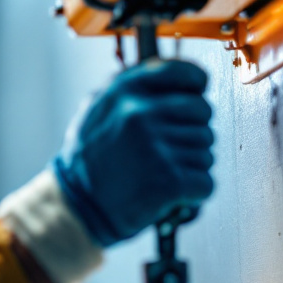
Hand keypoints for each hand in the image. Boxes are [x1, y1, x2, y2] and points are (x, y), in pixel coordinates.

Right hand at [52, 59, 214, 246]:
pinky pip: (206, 181)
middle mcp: (141, 112)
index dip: (196, 85)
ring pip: (206, 150)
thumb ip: (130, 91)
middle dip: (194, 131)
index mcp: (124, 90)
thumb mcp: (95, 110)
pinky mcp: (170, 180)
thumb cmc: (86, 163)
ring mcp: (157, 146)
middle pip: (202, 111)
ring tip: (162, 174)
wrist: (77, 210)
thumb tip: (172, 81)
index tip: (196, 95)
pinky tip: (171, 194)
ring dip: (191, 166)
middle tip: (172, 149)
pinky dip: (194, 193)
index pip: (183, 72)